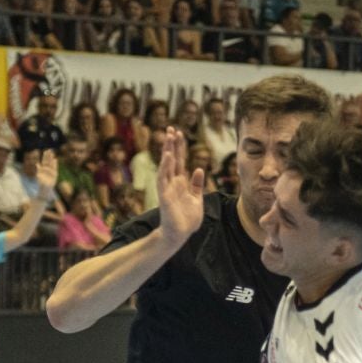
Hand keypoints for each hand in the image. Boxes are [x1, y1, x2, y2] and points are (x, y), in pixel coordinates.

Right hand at [154, 126, 204, 246]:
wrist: (180, 235)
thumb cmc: (187, 219)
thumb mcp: (197, 199)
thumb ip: (197, 184)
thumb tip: (198, 168)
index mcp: (181, 182)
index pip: (179, 161)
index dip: (179, 147)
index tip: (178, 133)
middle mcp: (173, 182)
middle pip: (172, 159)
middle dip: (171, 144)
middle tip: (171, 128)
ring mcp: (167, 188)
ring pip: (166, 165)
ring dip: (167, 151)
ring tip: (168, 136)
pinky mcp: (164, 195)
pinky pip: (163, 178)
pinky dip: (165, 167)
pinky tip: (167, 156)